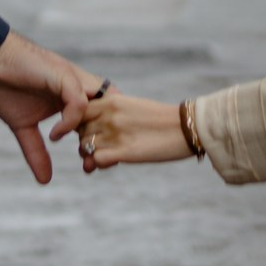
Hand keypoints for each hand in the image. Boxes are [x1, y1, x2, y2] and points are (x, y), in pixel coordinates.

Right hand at [0, 31, 99, 183]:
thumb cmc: (6, 86)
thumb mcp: (23, 126)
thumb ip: (36, 151)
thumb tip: (44, 180)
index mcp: (73, 97)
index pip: (102, 118)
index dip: (101, 141)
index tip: (90, 165)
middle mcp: (79, 88)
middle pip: (112, 111)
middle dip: (107, 140)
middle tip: (92, 164)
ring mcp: (74, 81)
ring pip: (103, 105)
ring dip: (95, 132)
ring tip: (80, 152)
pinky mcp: (64, 76)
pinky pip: (78, 103)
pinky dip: (71, 122)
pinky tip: (55, 134)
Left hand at [74, 90, 193, 170]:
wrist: (186, 127)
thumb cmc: (161, 119)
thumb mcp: (132, 106)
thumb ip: (112, 113)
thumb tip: (97, 128)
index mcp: (111, 101)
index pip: (78, 111)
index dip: (79, 123)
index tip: (88, 131)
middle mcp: (109, 115)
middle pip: (80, 131)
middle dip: (85, 141)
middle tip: (97, 149)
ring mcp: (115, 133)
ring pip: (85, 146)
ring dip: (90, 155)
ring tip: (103, 158)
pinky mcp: (124, 152)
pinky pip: (97, 159)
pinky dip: (99, 164)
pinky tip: (111, 163)